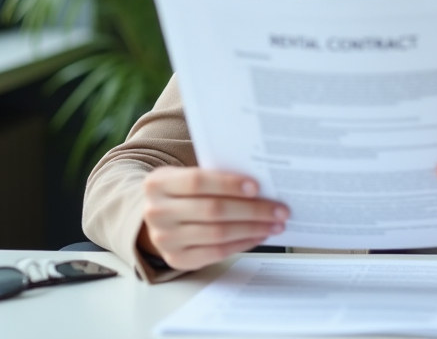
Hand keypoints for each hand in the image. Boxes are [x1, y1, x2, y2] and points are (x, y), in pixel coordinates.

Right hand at [138, 167, 288, 270]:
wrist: (159, 218)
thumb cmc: (182, 193)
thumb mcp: (185, 177)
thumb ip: (213, 178)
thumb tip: (259, 186)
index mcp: (158, 184)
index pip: (197, 182)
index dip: (228, 184)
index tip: (257, 187)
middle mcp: (156, 212)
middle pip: (212, 210)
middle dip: (252, 210)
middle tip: (279, 209)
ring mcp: (164, 239)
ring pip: (218, 233)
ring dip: (252, 228)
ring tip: (275, 224)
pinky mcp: (177, 259)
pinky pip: (216, 252)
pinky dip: (242, 243)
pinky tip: (258, 235)